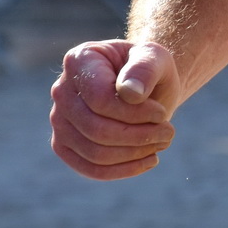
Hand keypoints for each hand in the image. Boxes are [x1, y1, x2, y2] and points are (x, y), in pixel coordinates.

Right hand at [50, 39, 181, 180]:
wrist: (143, 86)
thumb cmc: (148, 69)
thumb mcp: (154, 58)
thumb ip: (144, 69)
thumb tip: (130, 93)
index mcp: (79, 61)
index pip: (100, 100)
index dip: (135, 113)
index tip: (161, 113)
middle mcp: (61, 91)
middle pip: (96, 129)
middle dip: (139, 136)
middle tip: (168, 132)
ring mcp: (59, 120)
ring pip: (95, 153)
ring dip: (135, 153)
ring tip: (162, 142)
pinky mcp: (65, 146)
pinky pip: (91, 169)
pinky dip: (124, 170)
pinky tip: (150, 159)